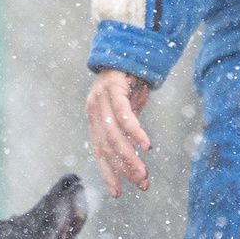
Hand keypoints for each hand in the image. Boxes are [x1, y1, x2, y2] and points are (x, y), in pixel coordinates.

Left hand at [86, 69, 155, 196]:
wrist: (133, 45)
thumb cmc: (132, 79)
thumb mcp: (130, 107)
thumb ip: (129, 128)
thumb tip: (136, 151)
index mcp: (95, 118)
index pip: (99, 151)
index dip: (108, 172)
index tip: (118, 193)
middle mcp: (94, 109)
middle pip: (107, 147)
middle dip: (124, 169)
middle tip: (141, 183)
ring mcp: (100, 98)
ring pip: (114, 135)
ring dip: (130, 157)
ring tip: (144, 172)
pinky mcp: (112, 87)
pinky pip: (123, 115)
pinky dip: (134, 132)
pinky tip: (145, 145)